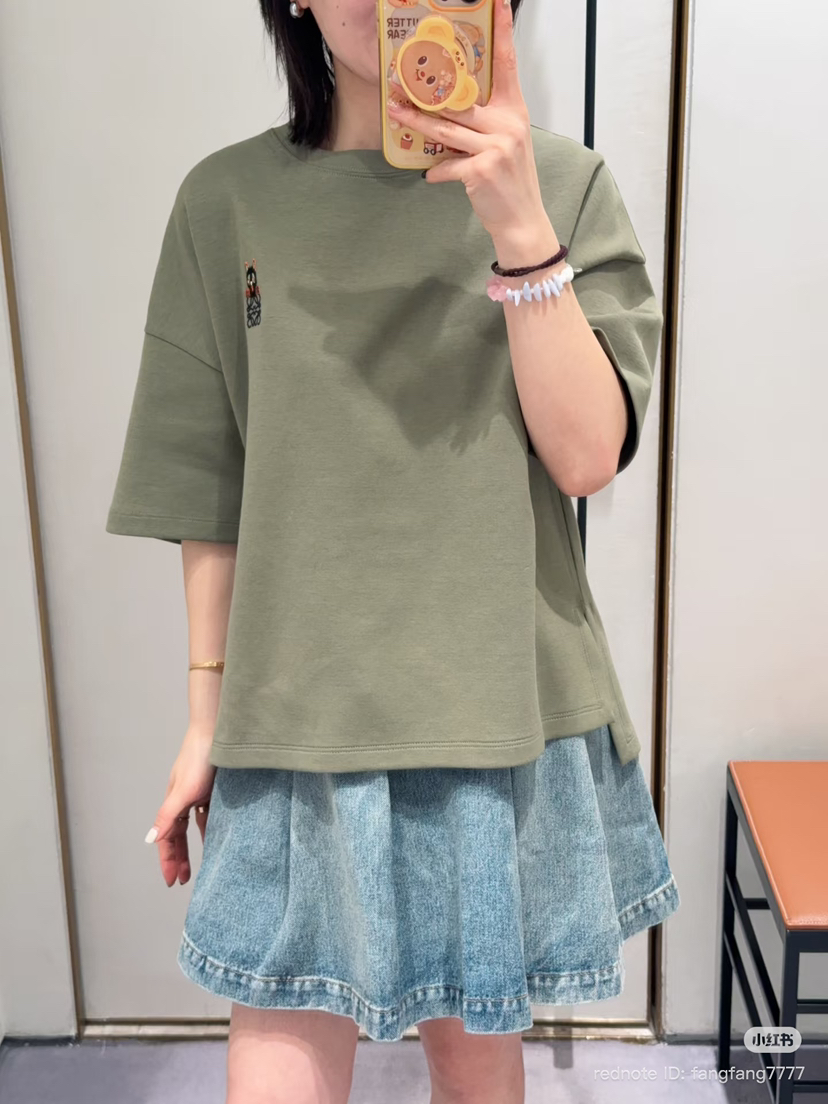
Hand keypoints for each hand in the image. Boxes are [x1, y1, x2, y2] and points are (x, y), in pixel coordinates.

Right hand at [144, 723, 215, 886]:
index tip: (171, 882)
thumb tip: (151, 840)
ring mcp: (199, 793)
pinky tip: (220, 836)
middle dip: (178, 858)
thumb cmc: (199, 758)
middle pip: (177, 835)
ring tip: (201, 864)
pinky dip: (212, 827)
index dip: (167, 860)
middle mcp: (184, 799)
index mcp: (173, 802)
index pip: (166, 839)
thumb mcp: (183, 792)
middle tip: (182, 880)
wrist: (219, 732)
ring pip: (194, 826)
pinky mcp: (215, 787)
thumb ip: (167, 817)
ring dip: (195, 845)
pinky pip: (211, 814)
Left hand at [386, 0, 548, 242]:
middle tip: (400, 81)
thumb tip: (451, 114)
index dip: (503, 32)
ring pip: (445, 129)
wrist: (522, 221)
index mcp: (515, 112)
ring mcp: (496, 146)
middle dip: (427, 93)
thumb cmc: (511, 182)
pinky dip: (436, 172)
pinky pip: (447, 164)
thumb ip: (485, 125)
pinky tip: (430, 176)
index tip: (499, 3)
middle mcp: (507, 124)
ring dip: (416, 123)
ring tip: (395, 112)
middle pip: (458, 101)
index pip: (508, 64)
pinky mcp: (482, 169)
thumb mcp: (506, 145)